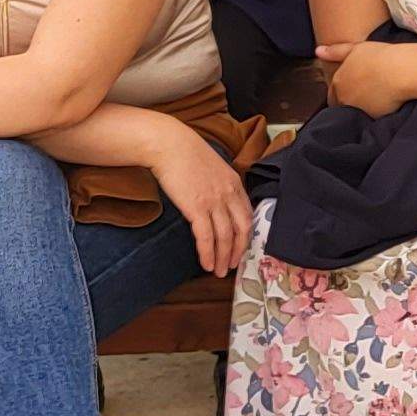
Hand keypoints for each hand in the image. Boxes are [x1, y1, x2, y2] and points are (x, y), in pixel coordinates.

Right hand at [145, 126, 253, 276]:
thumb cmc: (185, 152)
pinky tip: (207, 264)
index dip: (246, 235)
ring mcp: (214, 201)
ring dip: (224, 258)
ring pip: (225, 237)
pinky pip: (206, 237)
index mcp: (234, 183)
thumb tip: (217, 201)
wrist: (168, 144)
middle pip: (242, 230)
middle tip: (233, 265)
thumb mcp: (213, 166)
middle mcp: (229, 194)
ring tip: (219, 271)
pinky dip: (208, 253)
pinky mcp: (197, 207)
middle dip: (239, 251)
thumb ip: (220, 184)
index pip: (248, 215)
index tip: (242, 247)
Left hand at [317, 40, 404, 115]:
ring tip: (375, 97)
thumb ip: (335, 51)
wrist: (401, 71)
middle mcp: (343, 98)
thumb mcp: (355, 48)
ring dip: (360, 108)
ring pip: (355, 112)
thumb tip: (318, 51)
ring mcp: (357, 110)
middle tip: (366, 92)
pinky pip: (369, 118)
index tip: (355, 88)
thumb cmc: (381, 57)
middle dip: (350, 101)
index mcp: (338, 82)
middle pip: (342, 105)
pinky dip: (374, 113)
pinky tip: (383, 103)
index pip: (333, 95)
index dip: (343, 92)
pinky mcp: (372, 118)